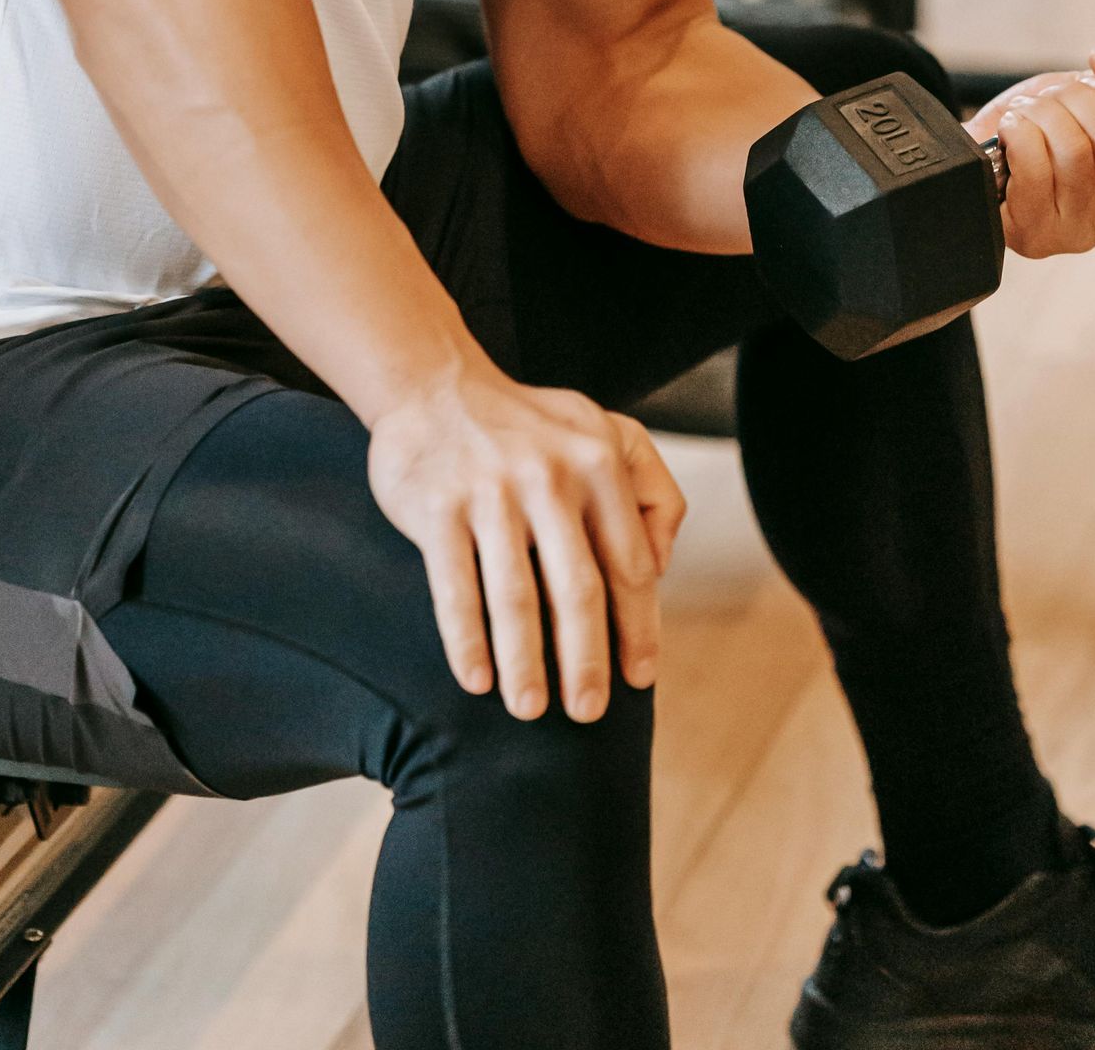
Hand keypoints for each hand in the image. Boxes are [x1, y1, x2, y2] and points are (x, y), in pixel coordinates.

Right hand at [367, 363, 686, 723]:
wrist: (434, 383)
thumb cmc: (529, 425)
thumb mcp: (604, 431)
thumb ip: (651, 489)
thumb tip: (660, 566)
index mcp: (599, 461)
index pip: (630, 562)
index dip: (638, 628)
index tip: (639, 679)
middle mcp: (549, 475)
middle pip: (578, 588)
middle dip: (586, 660)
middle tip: (588, 713)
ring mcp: (490, 490)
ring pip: (515, 595)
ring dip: (525, 663)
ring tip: (531, 710)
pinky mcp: (438, 505)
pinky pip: (456, 586)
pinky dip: (466, 639)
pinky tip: (476, 679)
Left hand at [966, 39, 1094, 258]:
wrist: (986, 159)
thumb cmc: (1046, 133)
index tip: (1091, 87)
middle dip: (1070, 98)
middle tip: (1050, 100)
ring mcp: (1081, 234)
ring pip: (1072, 147)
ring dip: (1039, 114)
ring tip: (1027, 116)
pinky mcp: (1036, 236)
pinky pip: (1034, 168)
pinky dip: (1017, 133)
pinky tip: (1010, 134)